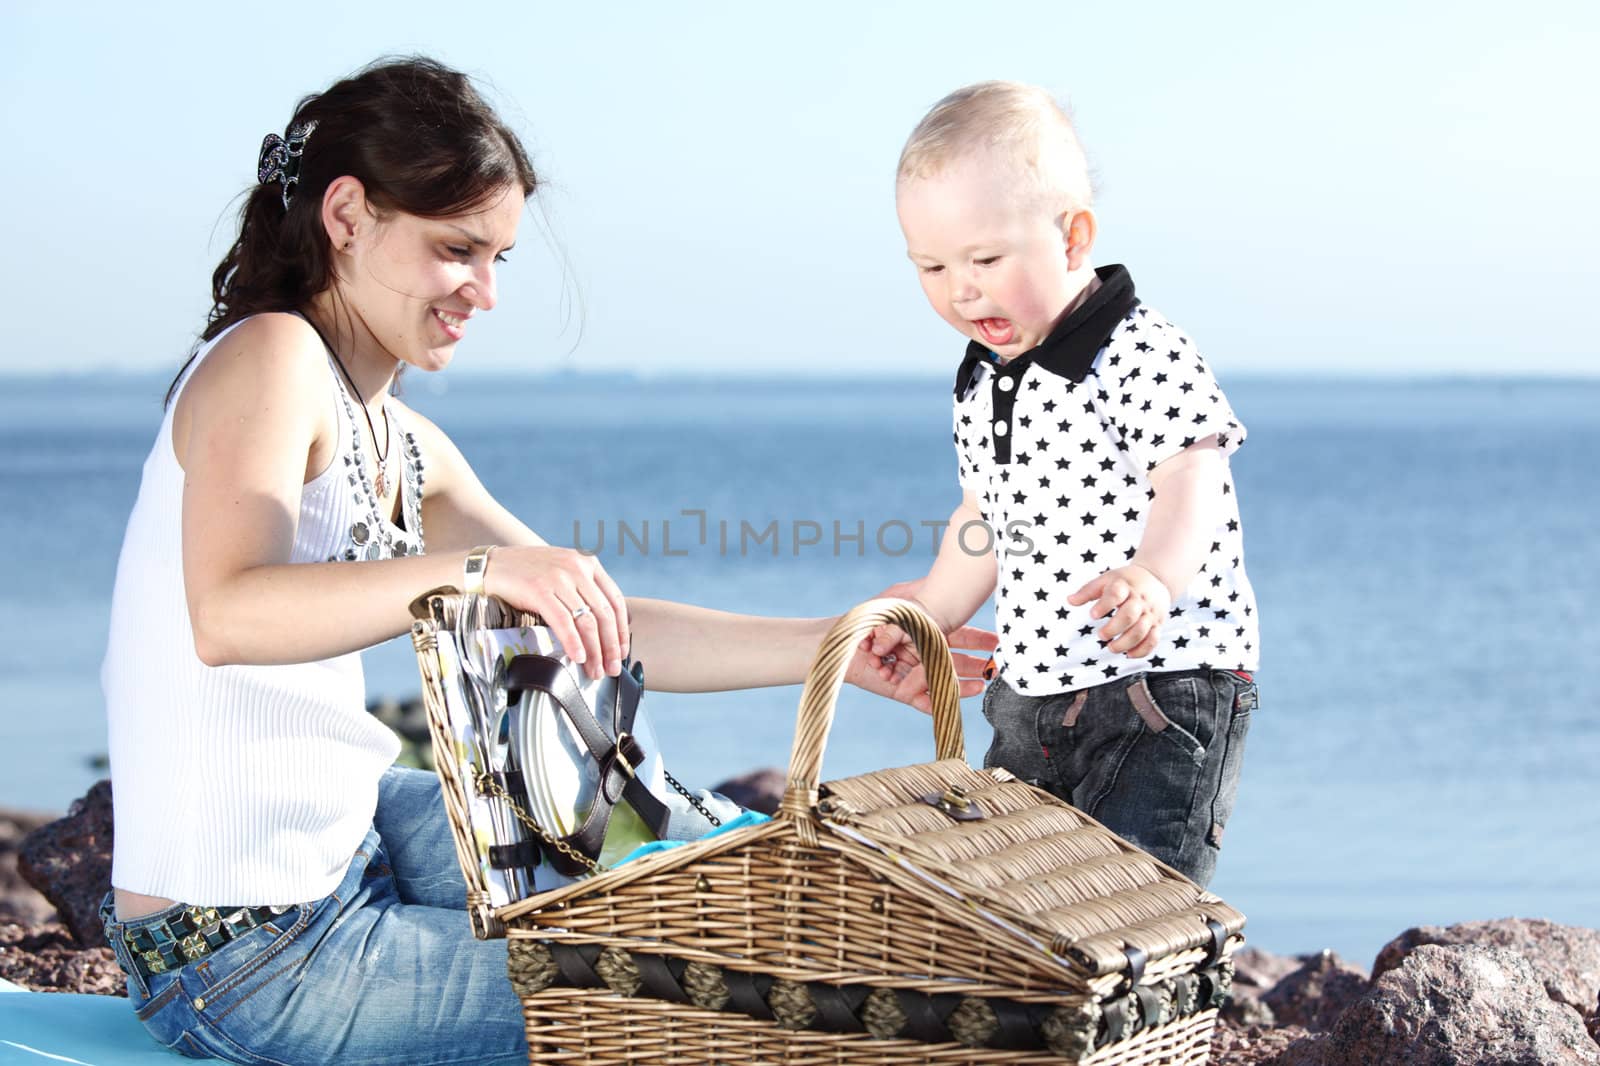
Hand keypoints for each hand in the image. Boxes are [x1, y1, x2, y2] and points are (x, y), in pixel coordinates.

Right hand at [483, 546, 628, 679]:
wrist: (491, 565)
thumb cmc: (527, 574)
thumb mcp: (562, 572)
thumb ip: (582, 591)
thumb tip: (602, 628)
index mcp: (587, 563)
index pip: (615, 600)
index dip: (621, 630)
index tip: (622, 652)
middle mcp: (577, 568)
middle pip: (604, 614)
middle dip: (610, 647)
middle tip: (611, 669)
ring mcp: (559, 577)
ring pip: (586, 620)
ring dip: (594, 651)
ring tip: (594, 670)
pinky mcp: (539, 589)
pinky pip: (563, 621)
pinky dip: (573, 642)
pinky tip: (577, 657)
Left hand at [848, 582, 998, 713]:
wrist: (839, 639)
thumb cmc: (866, 618)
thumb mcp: (893, 606)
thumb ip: (914, 613)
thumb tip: (939, 614)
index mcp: (926, 631)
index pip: (959, 636)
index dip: (979, 640)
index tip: (998, 642)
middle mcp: (922, 653)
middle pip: (956, 661)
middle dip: (977, 664)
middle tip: (997, 667)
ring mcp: (912, 672)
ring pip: (943, 679)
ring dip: (963, 683)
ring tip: (982, 685)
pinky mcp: (899, 690)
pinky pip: (921, 699)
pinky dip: (936, 701)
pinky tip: (951, 701)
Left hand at [1067, 564, 1170, 658]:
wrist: (1156, 578)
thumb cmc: (1126, 581)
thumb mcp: (1106, 579)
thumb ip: (1088, 591)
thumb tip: (1070, 600)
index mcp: (1124, 586)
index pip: (1116, 593)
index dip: (1104, 605)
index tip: (1092, 615)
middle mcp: (1139, 600)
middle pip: (1129, 615)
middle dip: (1113, 628)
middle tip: (1101, 635)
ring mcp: (1150, 613)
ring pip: (1141, 630)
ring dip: (1125, 643)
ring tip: (1111, 647)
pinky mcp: (1157, 624)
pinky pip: (1153, 640)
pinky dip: (1142, 650)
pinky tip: (1128, 654)